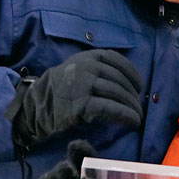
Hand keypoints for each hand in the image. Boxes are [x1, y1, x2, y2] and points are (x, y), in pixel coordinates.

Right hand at [12, 49, 142, 145]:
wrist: (38, 104)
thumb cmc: (63, 89)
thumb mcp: (79, 69)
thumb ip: (99, 69)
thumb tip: (129, 83)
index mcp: (88, 57)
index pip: (117, 61)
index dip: (132, 73)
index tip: (139, 86)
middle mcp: (86, 67)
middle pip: (119, 80)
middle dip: (133, 95)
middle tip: (138, 106)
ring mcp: (83, 84)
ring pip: (117, 93)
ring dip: (132, 106)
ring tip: (138, 115)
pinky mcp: (81, 103)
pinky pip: (110, 108)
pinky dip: (125, 115)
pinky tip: (133, 121)